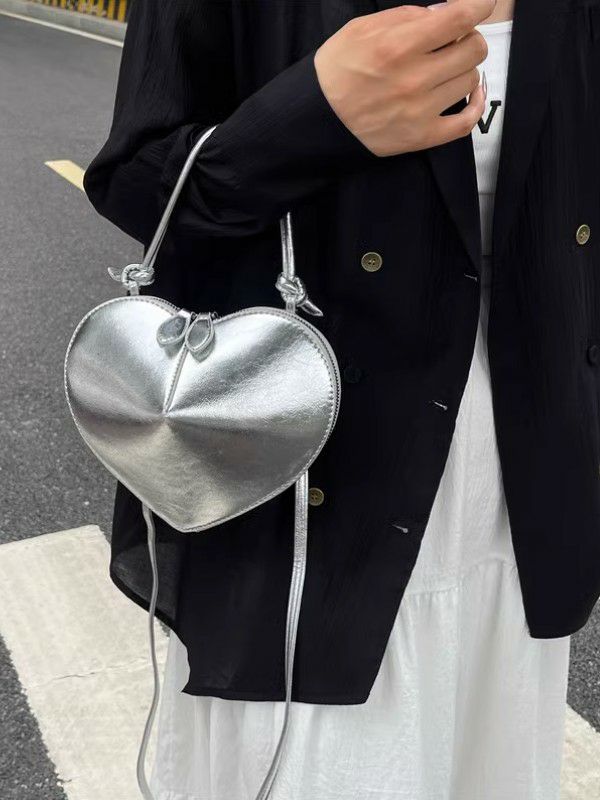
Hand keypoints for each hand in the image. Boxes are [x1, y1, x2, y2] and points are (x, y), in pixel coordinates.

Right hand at [314, 0, 493, 155]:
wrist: (318, 118)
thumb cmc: (337, 70)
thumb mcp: (361, 28)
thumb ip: (406, 17)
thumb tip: (443, 13)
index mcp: (398, 46)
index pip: (459, 19)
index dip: (478, 6)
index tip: (482, 4)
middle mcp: (413, 79)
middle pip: (473, 49)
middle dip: (468, 39)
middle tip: (452, 42)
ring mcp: (420, 111)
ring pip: (471, 80)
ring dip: (462, 69)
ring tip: (444, 69)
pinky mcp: (421, 137)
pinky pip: (466, 122)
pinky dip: (476, 105)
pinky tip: (473, 94)